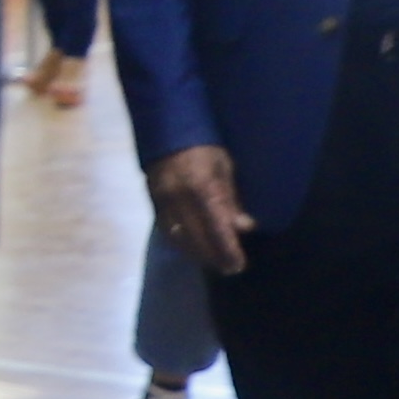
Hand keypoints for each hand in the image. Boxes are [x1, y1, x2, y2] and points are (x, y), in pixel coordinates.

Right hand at [145, 145, 255, 275]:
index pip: (217, 227)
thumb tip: (245, 227)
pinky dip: (182, 245)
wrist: (165, 129)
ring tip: (214, 263)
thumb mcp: (224, 166)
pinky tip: (193, 251)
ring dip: (198, 255)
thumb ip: (231, 198)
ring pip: (180, 239)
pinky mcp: (153, 204)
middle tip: (231, 269)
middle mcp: (179, 199)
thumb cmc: (203, 145)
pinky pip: (167, 232)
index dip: (228, 249)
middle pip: (198, 239)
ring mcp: (163, 203)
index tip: (239, 264)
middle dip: (215, 257)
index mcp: (201, 187)